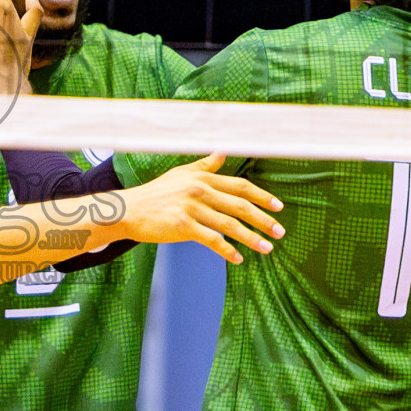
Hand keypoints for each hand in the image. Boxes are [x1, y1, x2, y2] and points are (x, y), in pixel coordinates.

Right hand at [114, 153, 284, 263]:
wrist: (129, 210)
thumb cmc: (156, 193)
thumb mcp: (181, 174)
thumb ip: (205, 165)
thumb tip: (223, 151)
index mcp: (203, 178)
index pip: (240, 186)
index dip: (261, 196)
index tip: (278, 206)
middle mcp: (200, 191)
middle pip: (240, 205)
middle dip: (263, 219)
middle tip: (280, 231)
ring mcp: (192, 209)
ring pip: (230, 225)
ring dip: (252, 238)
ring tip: (268, 248)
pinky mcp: (184, 226)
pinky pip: (212, 240)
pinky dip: (228, 251)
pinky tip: (239, 259)